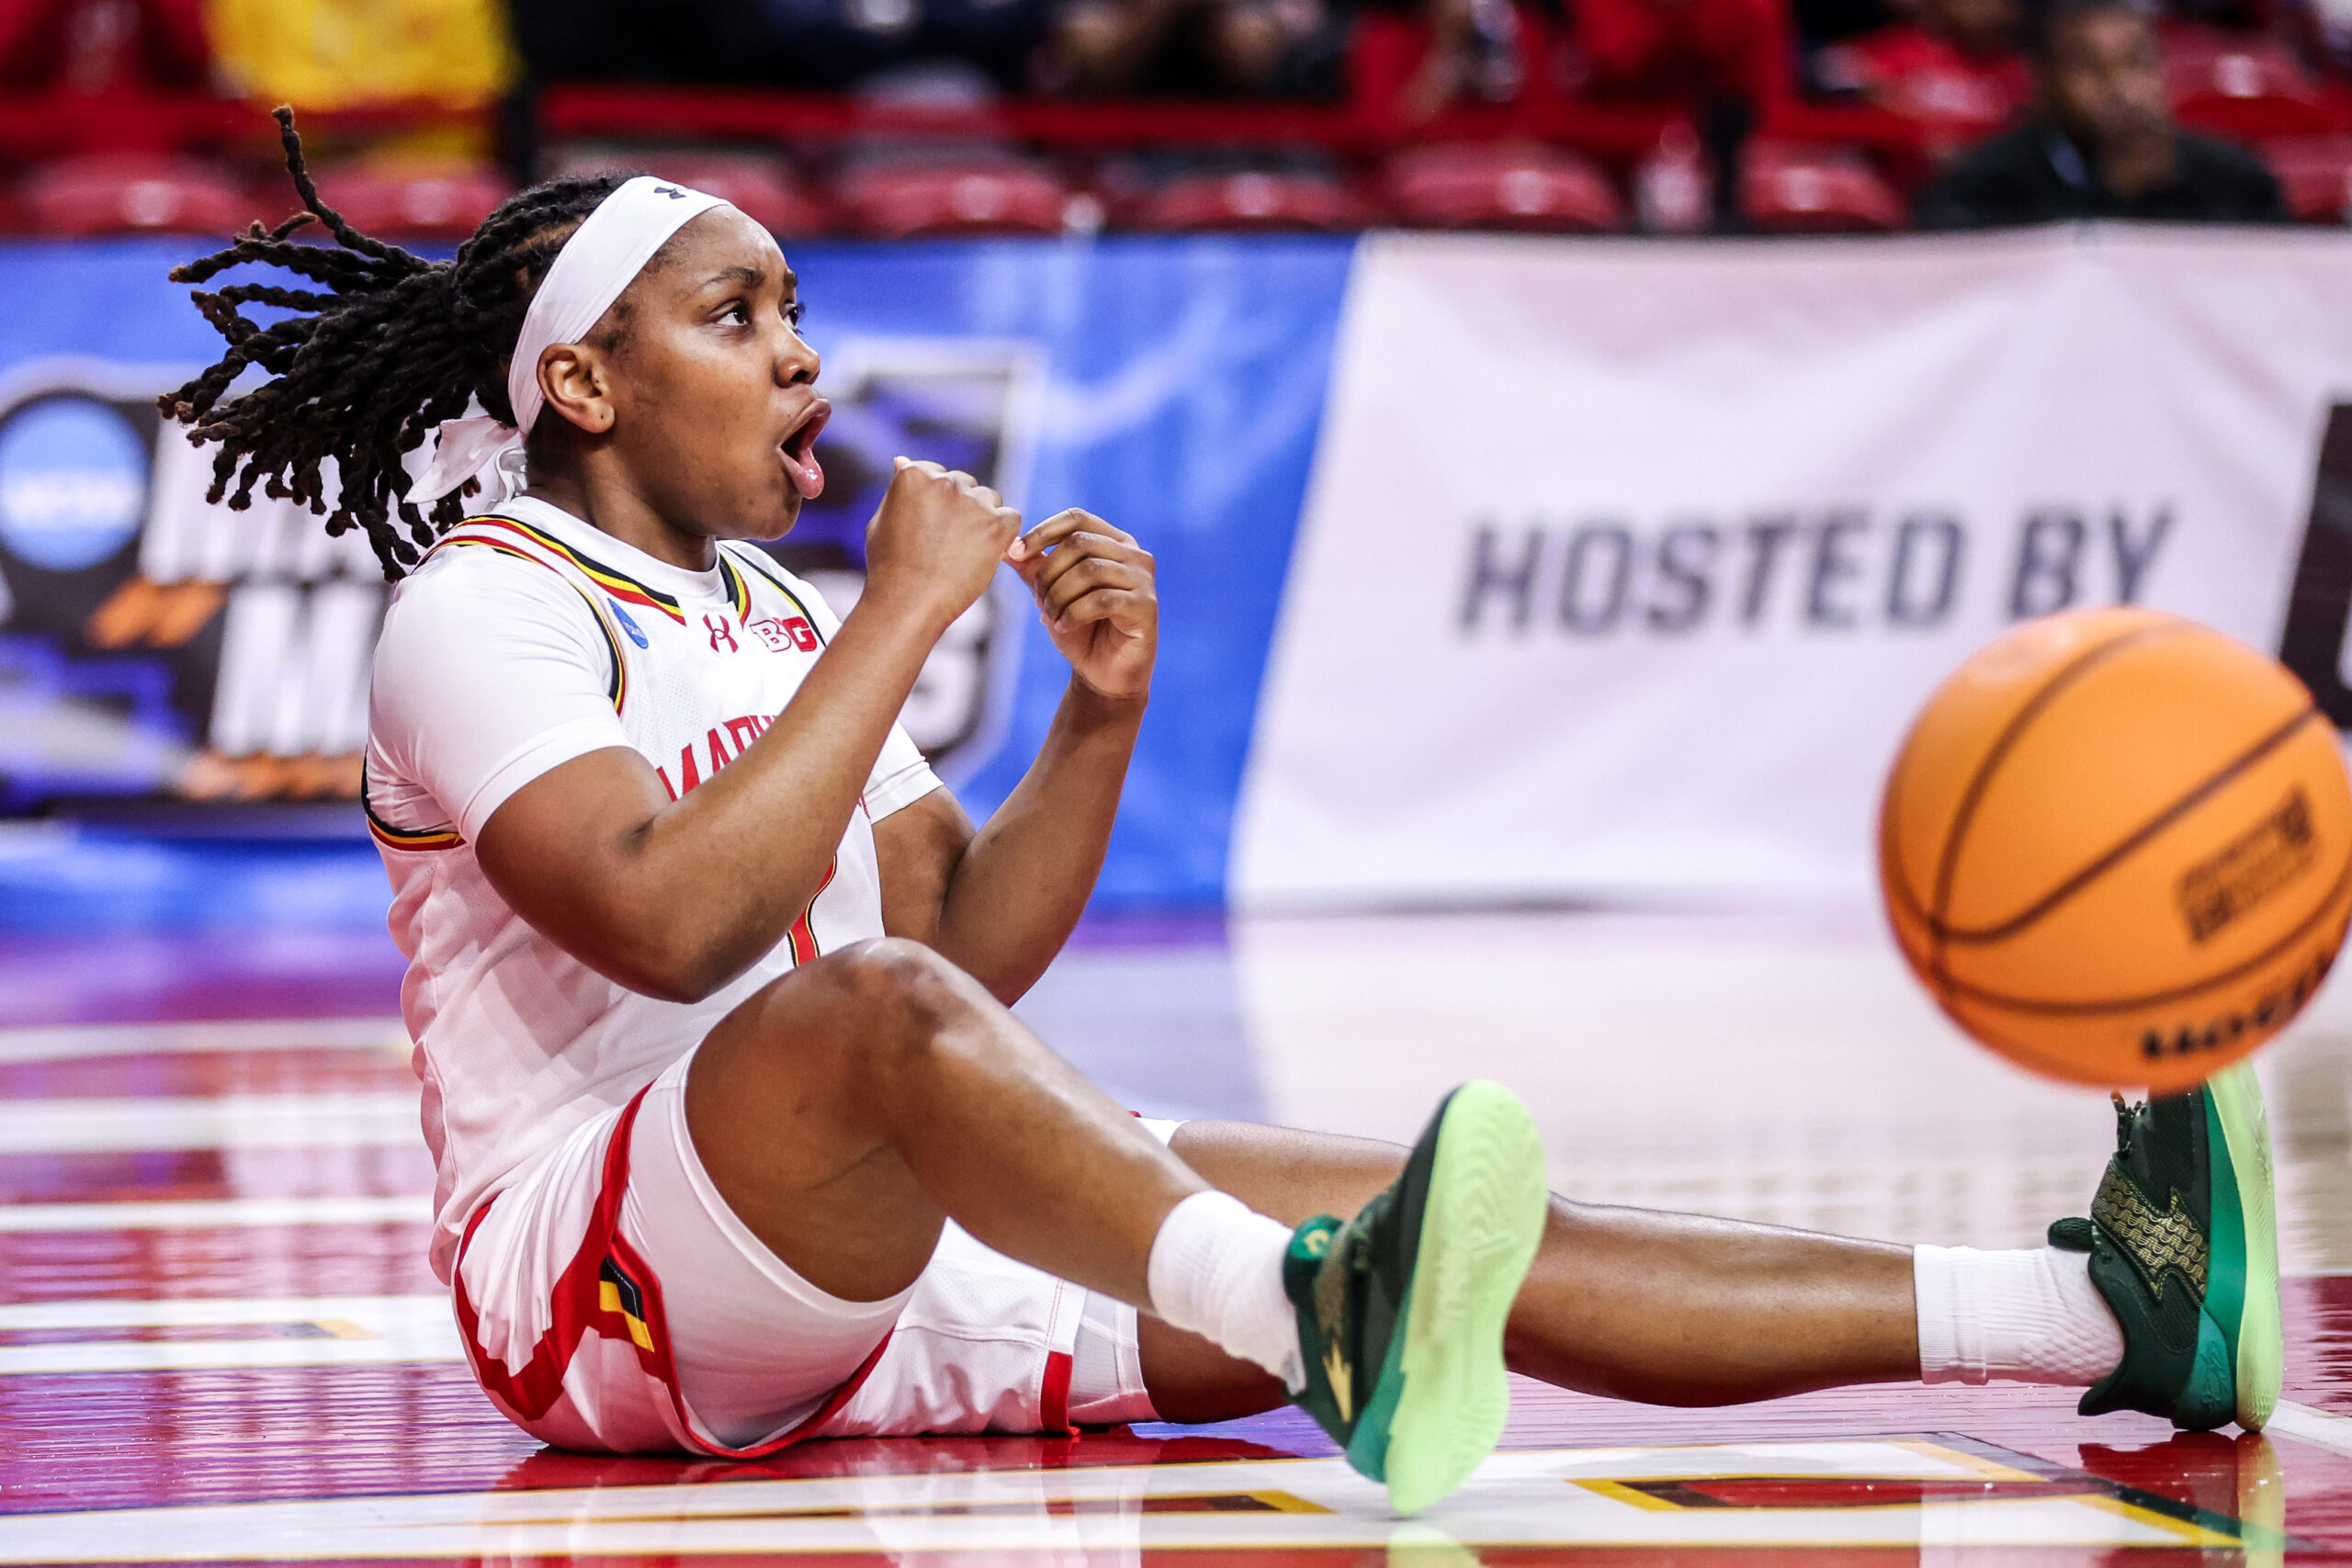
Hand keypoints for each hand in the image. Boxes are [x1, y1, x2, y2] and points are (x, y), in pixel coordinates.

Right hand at [862, 458, 1022, 632]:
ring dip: (983, 520)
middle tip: (946, 545)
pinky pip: (1011, 519)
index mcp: (915, 475)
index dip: (937, 504)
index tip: (931, 528)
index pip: (938, 475)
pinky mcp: (996, 524)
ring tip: (961, 553)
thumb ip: (899, 489)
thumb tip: (901, 459)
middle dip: (961, 509)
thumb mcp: (882, 519)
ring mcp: (973, 502)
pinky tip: (984, 555)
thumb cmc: (889, 567)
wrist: (907, 602)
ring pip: (990, 500)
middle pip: (966, 485)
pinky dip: (1004, 536)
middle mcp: (945, 481)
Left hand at [1007, 509, 1155, 700]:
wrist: (1104, 674)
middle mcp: (1134, 554)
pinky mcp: (1146, 607)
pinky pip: (1102, 600)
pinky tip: (1063, 627)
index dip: (1043, 531)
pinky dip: (1074, 614)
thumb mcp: (1051, 593)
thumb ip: (1033, 568)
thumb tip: (1004, 546)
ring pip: (1089, 570)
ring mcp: (1143, 579)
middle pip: (1079, 543)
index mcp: (1113, 542)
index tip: (1014, 553)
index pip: (1077, 518)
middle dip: (1049, 573)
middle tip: (1038, 602)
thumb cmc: (1080, 630)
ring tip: (1049, 618)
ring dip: (1059, 596)